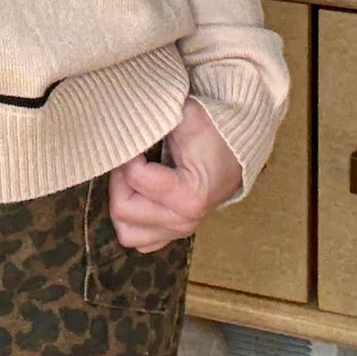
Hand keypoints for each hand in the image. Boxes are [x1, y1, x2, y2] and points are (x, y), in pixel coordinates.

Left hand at [108, 97, 242, 253]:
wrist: (236, 148)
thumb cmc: (213, 131)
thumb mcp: (185, 114)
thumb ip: (153, 117)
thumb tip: (123, 121)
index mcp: (189, 196)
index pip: (134, 177)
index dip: (128, 154)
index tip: (139, 141)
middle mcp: (184, 220)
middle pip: (123, 210)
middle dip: (119, 180)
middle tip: (131, 161)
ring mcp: (179, 231)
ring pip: (127, 233)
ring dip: (123, 205)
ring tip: (132, 180)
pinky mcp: (174, 234)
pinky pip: (139, 240)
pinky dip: (132, 222)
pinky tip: (139, 196)